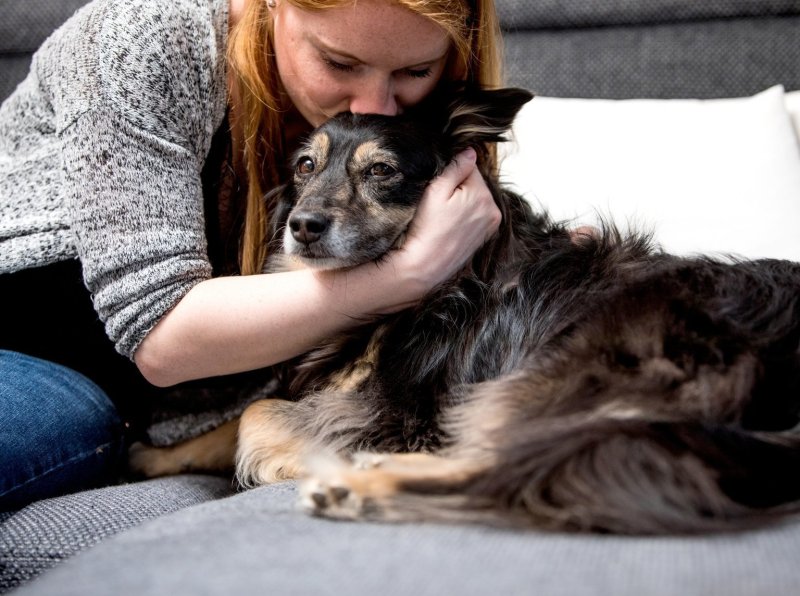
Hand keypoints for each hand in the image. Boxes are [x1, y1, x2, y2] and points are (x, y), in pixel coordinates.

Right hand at [391, 147, 500, 292]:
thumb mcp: (436, 191)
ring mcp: (491, 225)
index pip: (470, 167)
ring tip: (444, 216)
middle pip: (475, 184)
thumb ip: (456, 167)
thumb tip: (470, 152)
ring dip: (463, 201)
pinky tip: (450, 226)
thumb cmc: (426, 230)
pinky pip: (477, 215)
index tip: (438, 188)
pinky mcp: (485, 237)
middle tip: (439, 204)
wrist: (424, 266)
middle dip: (459, 187)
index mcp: (483, 195)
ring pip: (476, 199)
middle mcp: (493, 210)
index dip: (451, 173)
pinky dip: (466, 216)